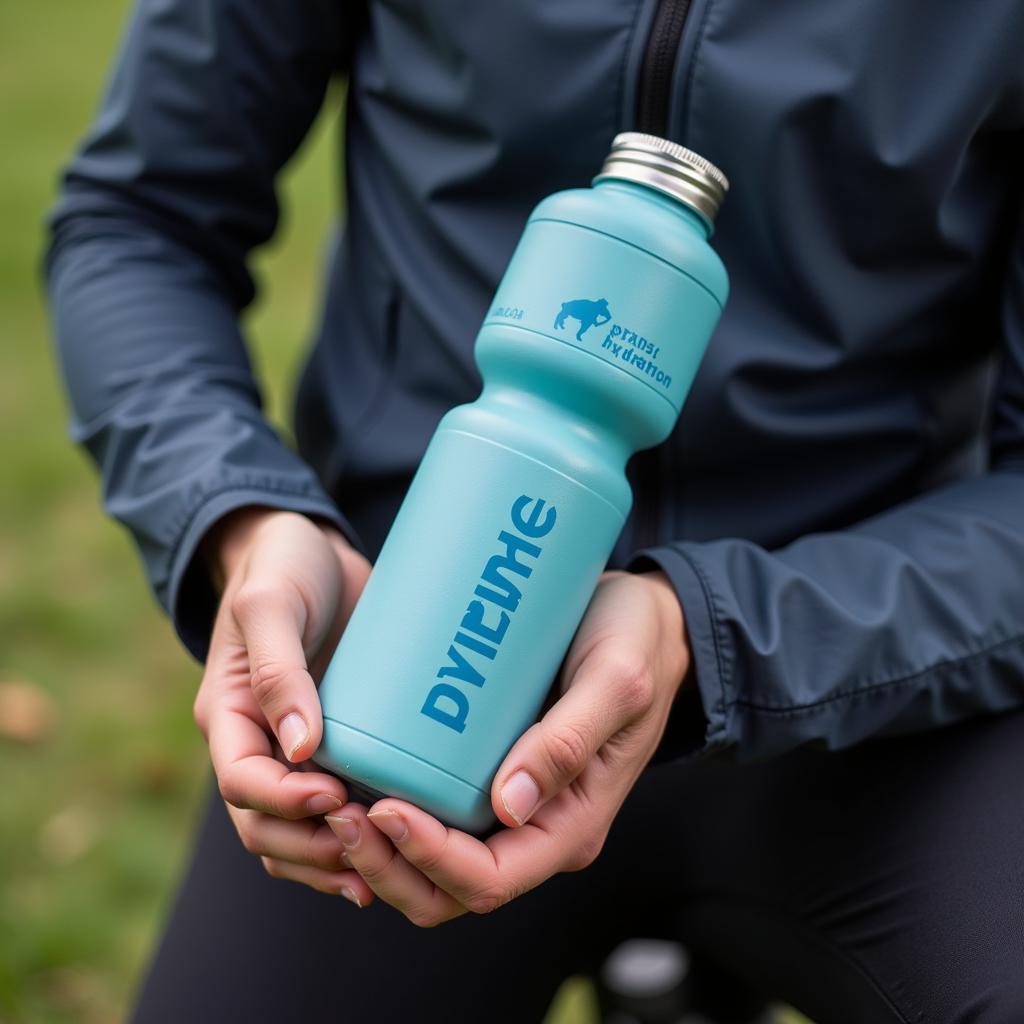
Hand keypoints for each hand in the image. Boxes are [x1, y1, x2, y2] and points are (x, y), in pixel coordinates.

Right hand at [191, 507, 371, 901]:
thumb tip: (298, 747)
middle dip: (311, 844)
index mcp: (230, 714)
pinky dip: (356, 837)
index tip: (333, 795)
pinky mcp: (340, 742)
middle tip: (368, 839)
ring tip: (381, 871)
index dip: (283, 801)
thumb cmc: (281, 566)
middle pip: (266, 825)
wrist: (312, 549)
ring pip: (297, 832)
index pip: (242, 782)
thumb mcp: (272, 602)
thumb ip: (278, 668)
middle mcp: (259, 742)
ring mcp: (298, 748)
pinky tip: (396, 848)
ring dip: (332, 859)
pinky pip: (335, 807)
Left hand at [326, 569, 690, 921]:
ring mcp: (515, 807)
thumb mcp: (615, 681)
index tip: (382, 809)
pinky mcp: (495, 774)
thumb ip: (571, 739)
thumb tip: (510, 806)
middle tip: (338, 810)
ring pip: (435, 865)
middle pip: (450, 889)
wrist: (649, 621)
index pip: (491, 880)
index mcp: (572, 825)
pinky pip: (438, 818)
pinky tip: (356, 779)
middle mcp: (540, 828)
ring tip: (333, 799)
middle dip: (387, 865)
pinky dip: (391, 819)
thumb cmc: (636, 643)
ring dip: (380, 851)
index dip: (430, 859)